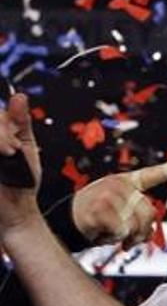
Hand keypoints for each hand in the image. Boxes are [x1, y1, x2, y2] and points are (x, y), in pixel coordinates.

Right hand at [0, 94, 41, 232]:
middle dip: (1, 132)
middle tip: (13, 150)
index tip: (15, 142)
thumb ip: (20, 122)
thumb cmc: (22, 181)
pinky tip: (3, 158)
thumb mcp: (26, 146)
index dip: (3, 122)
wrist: (16, 209)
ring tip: (9, 155)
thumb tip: (19, 96)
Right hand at [72, 157, 166, 248]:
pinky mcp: (99, 207)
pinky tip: (101, 232)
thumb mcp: (121, 217)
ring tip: (112, 234)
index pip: (153, 175)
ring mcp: (109, 194)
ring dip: (126, 237)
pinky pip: (120, 229)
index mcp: (128, 183)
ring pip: (135, 225)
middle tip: (129, 240)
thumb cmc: (97, 219)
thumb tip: (150, 234)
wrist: (65, 223)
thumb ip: (139, 221)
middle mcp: (120, 185)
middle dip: (141, 232)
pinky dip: (113, 237)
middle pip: (148, 214)